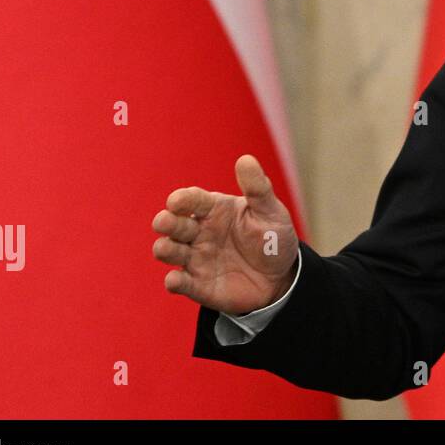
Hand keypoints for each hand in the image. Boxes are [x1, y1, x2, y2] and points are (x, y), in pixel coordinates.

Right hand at [153, 154, 299, 315]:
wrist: (280, 277)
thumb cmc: (272, 238)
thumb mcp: (270, 211)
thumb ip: (257, 188)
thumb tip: (246, 159)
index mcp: (214, 209)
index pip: (192, 200)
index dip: (183, 200)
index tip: (176, 201)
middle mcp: (199, 232)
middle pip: (174, 224)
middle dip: (166, 222)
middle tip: (164, 222)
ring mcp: (196, 258)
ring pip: (170, 250)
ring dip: (165, 249)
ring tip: (164, 248)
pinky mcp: (198, 284)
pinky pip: (181, 282)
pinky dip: (174, 281)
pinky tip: (174, 280)